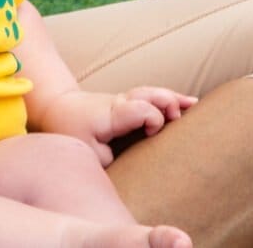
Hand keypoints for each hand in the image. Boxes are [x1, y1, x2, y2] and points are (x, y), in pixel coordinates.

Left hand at [35, 87, 197, 165]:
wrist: (58, 108)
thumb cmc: (72, 130)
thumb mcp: (86, 151)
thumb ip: (110, 158)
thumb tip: (130, 160)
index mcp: (112, 113)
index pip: (141, 108)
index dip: (153, 119)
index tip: (152, 134)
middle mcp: (121, 102)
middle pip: (149, 94)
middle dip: (168, 102)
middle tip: (181, 116)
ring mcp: (125, 99)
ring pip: (152, 92)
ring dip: (173, 99)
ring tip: (195, 105)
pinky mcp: (128, 102)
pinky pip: (152, 96)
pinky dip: (170, 99)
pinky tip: (187, 103)